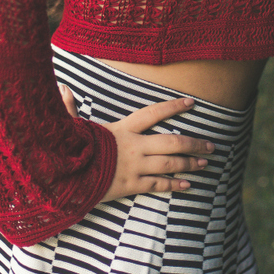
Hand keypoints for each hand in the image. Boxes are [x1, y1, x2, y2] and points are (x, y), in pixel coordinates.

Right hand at [58, 84, 212, 198]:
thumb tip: (62, 88)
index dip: (173, 107)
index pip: (153, 113)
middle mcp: (133, 146)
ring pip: (169, 163)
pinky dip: (174, 184)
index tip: (191, 103)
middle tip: (211, 145)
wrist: (65, 179)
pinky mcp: (131, 185)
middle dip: (194, 143)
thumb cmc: (70, 150)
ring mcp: (134, 167)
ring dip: (189, 163)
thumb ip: (69, 107)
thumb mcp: (71, 127)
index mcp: (122, 129)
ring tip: (205, 163)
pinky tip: (187, 184)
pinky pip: (157, 184)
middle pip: (171, 142)